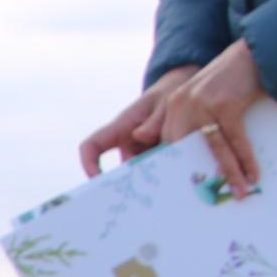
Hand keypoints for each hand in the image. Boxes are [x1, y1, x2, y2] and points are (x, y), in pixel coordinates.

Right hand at [78, 70, 193, 175]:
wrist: (184, 91)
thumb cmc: (170, 93)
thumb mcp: (166, 101)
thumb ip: (156, 119)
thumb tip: (140, 136)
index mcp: (121, 127)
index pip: (93, 146)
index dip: (89, 164)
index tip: (100, 181)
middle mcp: (128, 143)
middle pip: (124, 167)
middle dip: (138, 178)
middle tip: (158, 185)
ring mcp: (144, 152)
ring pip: (145, 171)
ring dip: (161, 174)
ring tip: (182, 170)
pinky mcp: (159, 157)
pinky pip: (161, 169)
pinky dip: (171, 171)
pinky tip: (187, 170)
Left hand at [149, 42, 268, 194]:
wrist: (252, 55)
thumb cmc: (226, 82)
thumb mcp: (197, 100)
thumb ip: (172, 119)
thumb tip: (138, 138)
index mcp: (172, 105)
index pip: (166, 142)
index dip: (172, 167)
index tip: (176, 192)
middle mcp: (182, 104)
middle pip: (185, 149)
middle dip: (198, 176)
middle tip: (208, 200)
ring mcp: (203, 104)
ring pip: (215, 149)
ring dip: (229, 174)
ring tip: (239, 193)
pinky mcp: (225, 105)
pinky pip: (236, 141)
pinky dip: (245, 160)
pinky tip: (253, 176)